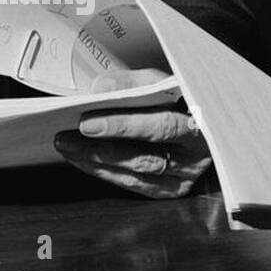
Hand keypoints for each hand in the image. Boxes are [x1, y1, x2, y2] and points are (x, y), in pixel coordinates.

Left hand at [53, 67, 211, 198]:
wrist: (204, 120)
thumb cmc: (182, 98)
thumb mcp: (164, 82)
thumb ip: (134, 82)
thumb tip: (101, 88)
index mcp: (200, 124)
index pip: (160, 127)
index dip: (123, 126)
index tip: (87, 122)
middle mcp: (196, 157)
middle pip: (146, 157)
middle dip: (101, 148)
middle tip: (67, 137)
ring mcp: (185, 177)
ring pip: (137, 174)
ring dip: (97, 161)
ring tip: (67, 146)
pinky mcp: (172, 189)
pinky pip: (135, 185)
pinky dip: (105, 172)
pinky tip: (83, 159)